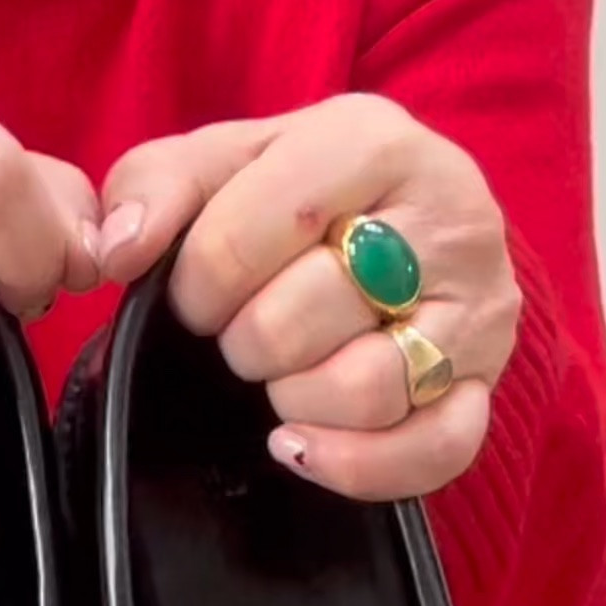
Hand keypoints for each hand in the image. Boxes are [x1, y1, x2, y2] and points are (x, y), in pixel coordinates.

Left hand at [95, 97, 518, 497]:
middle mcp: (448, 217)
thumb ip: (155, 185)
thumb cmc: (304, 191)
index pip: (247, 235)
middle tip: (243, 330)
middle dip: (245, 340)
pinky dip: (356, 465)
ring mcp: (480, 306)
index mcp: (375, 141)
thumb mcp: (225, 160)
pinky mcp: (490, 381)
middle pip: (302, 317)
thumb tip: (115, 250)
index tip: (195, 290)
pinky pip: (435, 452)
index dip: (194, 282)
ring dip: (294, 397)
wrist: (414, 215)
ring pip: (366, 390)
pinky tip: (302, 445)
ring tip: (283, 372)